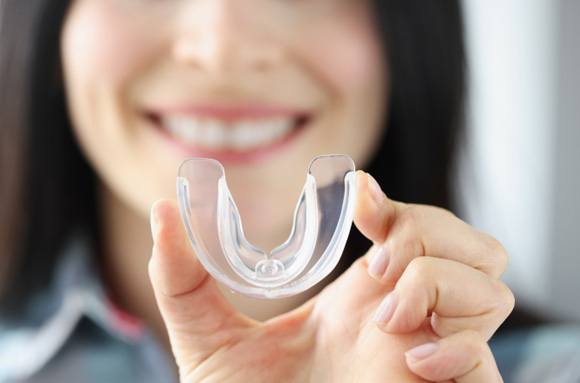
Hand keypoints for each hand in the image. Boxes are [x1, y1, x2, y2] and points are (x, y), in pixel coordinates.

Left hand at [148, 171, 513, 381]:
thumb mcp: (210, 342)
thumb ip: (184, 280)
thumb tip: (162, 210)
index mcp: (360, 300)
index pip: (411, 227)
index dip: (395, 202)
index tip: (360, 195)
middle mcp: (405, 320)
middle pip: (470, 246)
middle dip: (430, 232)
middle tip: (377, 261)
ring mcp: (431, 356)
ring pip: (491, 287)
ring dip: (441, 283)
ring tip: (386, 313)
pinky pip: (485, 359)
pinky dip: (457, 348)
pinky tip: (409, 363)